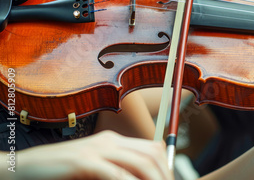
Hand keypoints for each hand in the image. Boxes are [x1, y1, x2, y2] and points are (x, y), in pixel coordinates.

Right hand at [9, 131, 171, 179]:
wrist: (25, 169)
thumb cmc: (61, 172)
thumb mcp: (94, 170)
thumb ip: (116, 171)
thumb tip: (141, 178)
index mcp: (113, 140)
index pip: (151, 148)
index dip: (166, 166)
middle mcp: (109, 141)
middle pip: (151, 154)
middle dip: (164, 174)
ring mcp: (96, 150)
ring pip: (139, 163)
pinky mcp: (83, 162)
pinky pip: (115, 173)